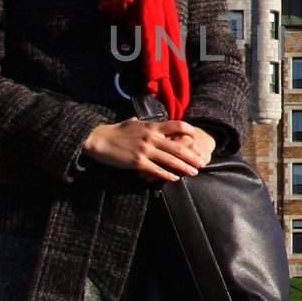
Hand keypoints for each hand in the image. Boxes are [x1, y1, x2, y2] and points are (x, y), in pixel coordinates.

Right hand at [82, 119, 213, 183]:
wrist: (99, 140)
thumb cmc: (115, 131)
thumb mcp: (132, 123)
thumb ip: (143, 123)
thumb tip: (146, 121)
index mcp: (152, 126)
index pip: (177, 125)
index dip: (190, 131)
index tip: (197, 139)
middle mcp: (151, 137)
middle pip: (178, 146)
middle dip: (192, 156)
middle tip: (202, 162)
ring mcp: (145, 150)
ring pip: (170, 160)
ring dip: (184, 167)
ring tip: (194, 172)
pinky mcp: (138, 162)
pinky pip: (156, 170)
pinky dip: (167, 175)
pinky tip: (175, 179)